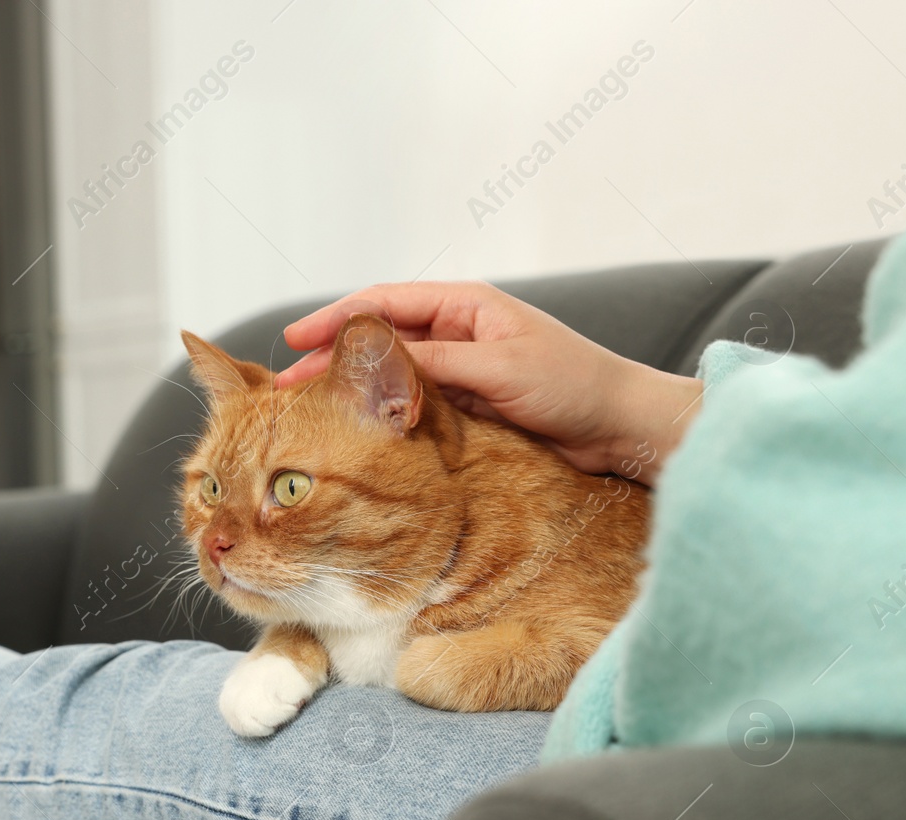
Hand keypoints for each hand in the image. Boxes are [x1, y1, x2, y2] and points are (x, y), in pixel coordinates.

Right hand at [278, 282, 702, 485]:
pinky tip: (356, 429)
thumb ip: (435, 363)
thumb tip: (376, 361)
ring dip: (352, 389)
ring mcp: (461, 368)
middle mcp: (457, 331)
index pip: (383, 303)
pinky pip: (412, 403)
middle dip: (331, 360)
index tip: (295, 338)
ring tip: (310, 411)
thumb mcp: (498, 369)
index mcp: (465, 305)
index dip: (335, 319)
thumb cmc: (572, 383)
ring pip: (390, 374)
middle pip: (378, 340)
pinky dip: (381, 412)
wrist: (618, 424)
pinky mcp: (468, 403)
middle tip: (287, 388)